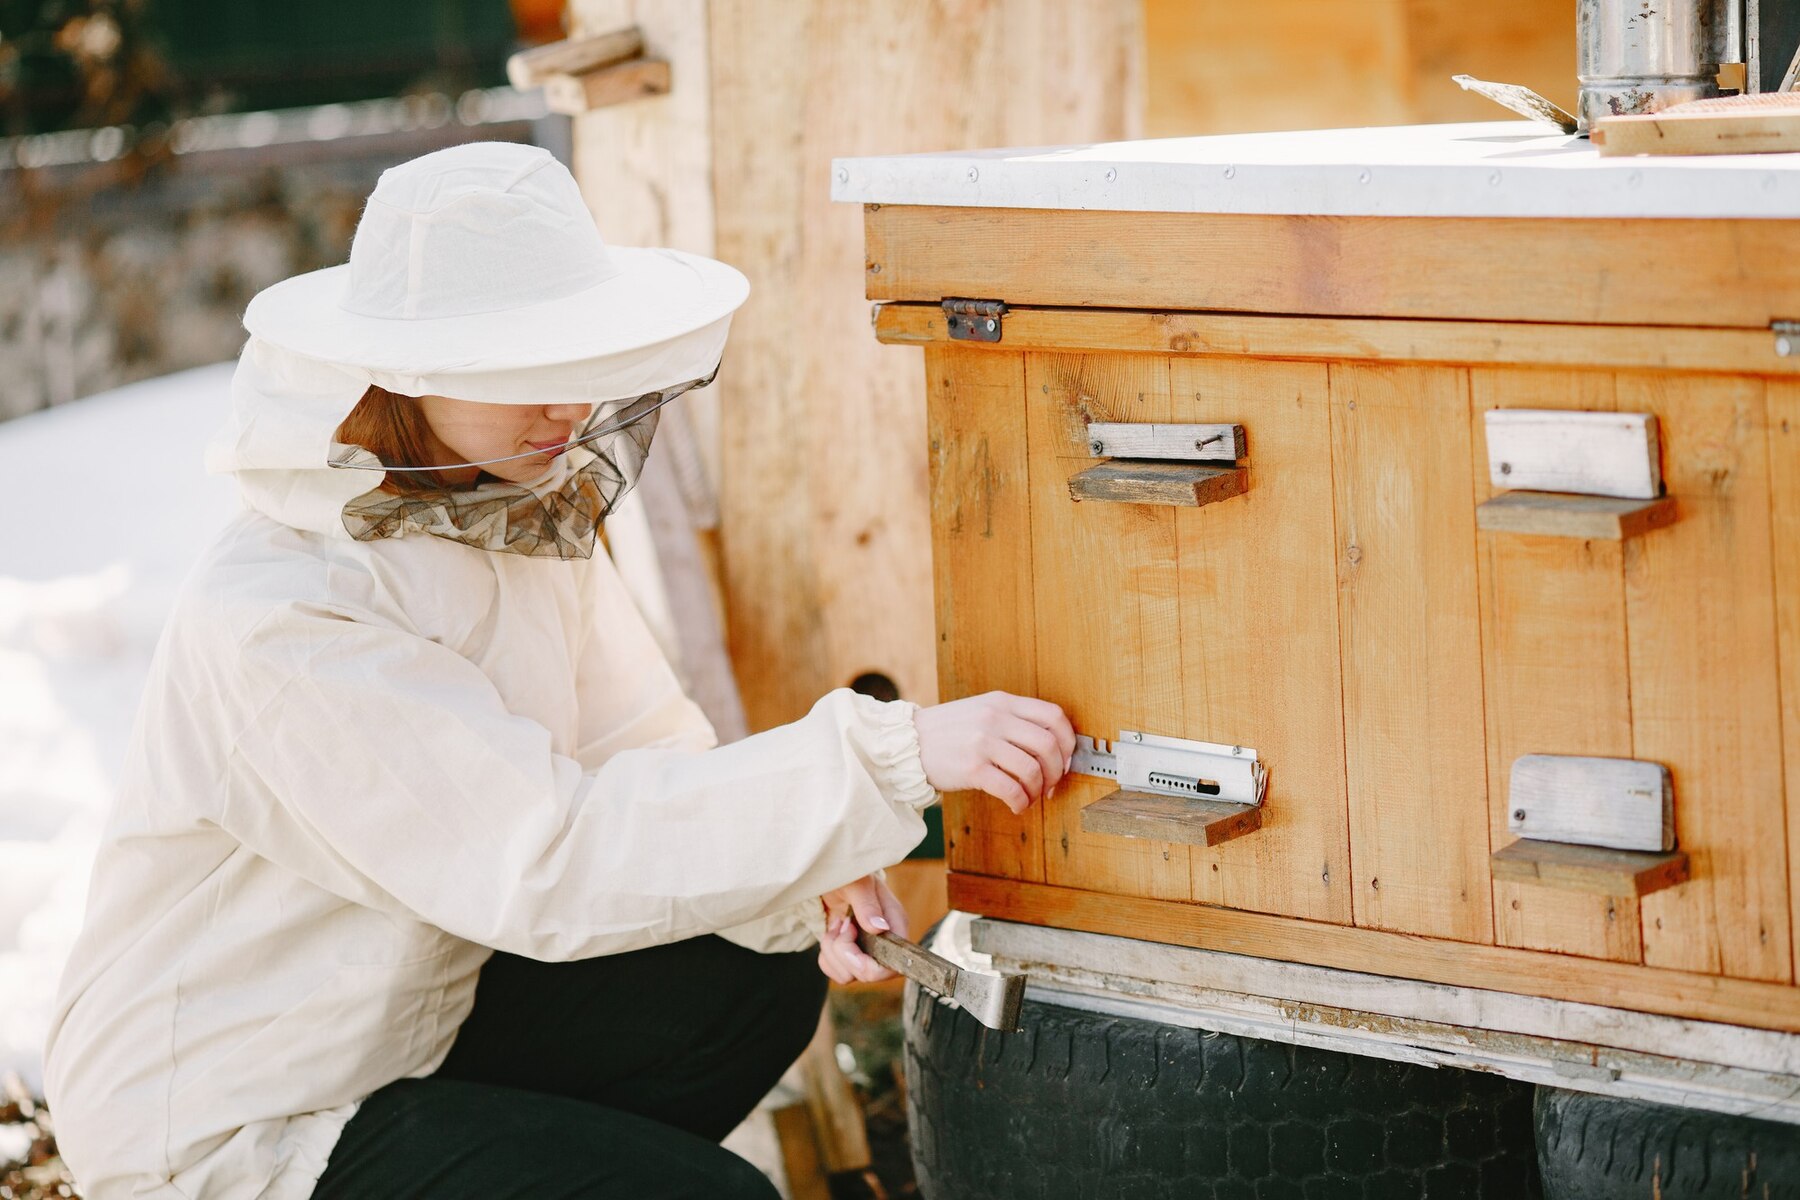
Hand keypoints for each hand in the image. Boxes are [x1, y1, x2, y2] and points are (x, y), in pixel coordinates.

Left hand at [817, 873, 907, 983]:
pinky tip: (830, 933)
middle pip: (868, 974)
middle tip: (840, 925)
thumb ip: (867, 904)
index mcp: (895, 925)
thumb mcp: (857, 882)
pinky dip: (827, 957)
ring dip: (832, 951)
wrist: (832, 874)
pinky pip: (838, 973)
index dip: (866, 962)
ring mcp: (868, 951)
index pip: (892, 966)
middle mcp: (885, 942)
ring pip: (849, 975)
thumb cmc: (848, 873)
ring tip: (835, 925)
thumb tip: (880, 928)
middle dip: (844, 953)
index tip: (849, 932)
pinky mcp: (851, 955)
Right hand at [912, 691, 1075, 813]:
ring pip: (1032, 770)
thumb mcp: (982, 711)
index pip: (1054, 716)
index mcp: (1002, 702)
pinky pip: (1011, 789)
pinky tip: (1016, 805)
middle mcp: (995, 718)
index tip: (1065, 760)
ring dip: (1038, 790)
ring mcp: (983, 742)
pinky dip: (1020, 802)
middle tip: (1051, 785)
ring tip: (1030, 797)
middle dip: (1057, 771)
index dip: (1068, 741)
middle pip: (1048, 745)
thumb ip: (1013, 720)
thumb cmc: (948, 731)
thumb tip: (1051, 746)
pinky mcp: (972, 768)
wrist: (909, 742)